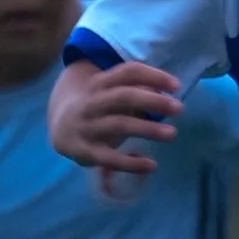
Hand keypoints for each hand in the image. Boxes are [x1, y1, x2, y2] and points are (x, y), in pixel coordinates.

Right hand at [47, 56, 180, 185]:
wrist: (58, 128)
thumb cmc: (96, 108)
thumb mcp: (109, 93)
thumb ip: (133, 91)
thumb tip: (165, 96)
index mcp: (100, 83)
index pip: (128, 72)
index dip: (153, 76)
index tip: (176, 85)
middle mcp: (92, 102)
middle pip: (124, 96)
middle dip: (153, 101)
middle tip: (179, 109)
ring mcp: (87, 126)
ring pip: (119, 125)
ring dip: (148, 128)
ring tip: (172, 134)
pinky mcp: (85, 151)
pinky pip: (109, 158)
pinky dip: (131, 163)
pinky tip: (152, 166)